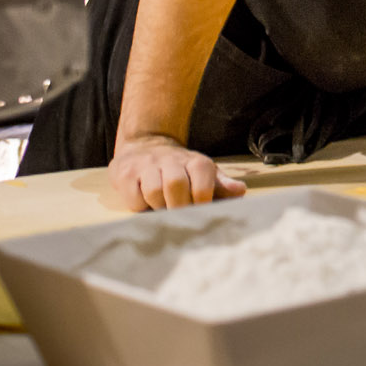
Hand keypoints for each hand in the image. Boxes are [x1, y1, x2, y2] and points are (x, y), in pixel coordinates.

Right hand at [109, 134, 245, 211]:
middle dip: (178, 207)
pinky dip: (140, 206)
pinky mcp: (126, 174)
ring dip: (159, 208)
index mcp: (196, 162)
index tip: (199, 216)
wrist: (145, 145)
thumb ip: (221, 185)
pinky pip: (134, 197)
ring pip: (154, 191)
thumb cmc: (180, 169)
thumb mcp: (204, 174)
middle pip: (176, 185)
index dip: (201, 202)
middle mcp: (171, 160)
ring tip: (162, 210)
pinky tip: (145, 204)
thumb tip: (240, 190)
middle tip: (179, 220)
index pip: (201, 181)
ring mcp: (146, 166)